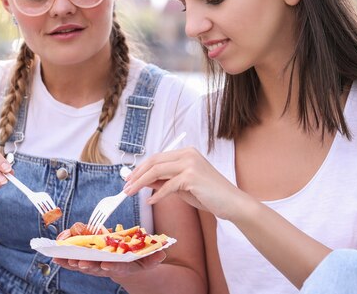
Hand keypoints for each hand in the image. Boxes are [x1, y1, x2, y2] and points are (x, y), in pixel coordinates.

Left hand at [52, 250, 165, 277]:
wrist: (129, 267)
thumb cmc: (139, 258)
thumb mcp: (150, 258)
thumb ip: (155, 256)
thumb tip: (162, 253)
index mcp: (124, 266)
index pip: (118, 266)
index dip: (111, 266)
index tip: (105, 264)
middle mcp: (109, 268)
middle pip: (97, 268)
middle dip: (88, 266)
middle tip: (80, 263)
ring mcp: (98, 266)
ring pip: (84, 265)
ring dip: (73, 262)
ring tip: (62, 257)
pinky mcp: (89, 262)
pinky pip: (76, 262)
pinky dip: (65, 260)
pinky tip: (55, 256)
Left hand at [123, 147, 246, 219]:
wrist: (231, 202)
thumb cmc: (208, 195)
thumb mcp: (182, 187)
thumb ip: (164, 181)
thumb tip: (143, 181)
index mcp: (186, 152)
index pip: (157, 157)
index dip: (140, 168)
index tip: (129, 179)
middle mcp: (187, 154)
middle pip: (154, 161)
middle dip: (136, 174)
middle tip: (125, 187)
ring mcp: (190, 164)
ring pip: (157, 171)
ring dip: (141, 183)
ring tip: (130, 193)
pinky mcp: (192, 177)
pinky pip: (167, 186)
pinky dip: (157, 195)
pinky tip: (151, 202)